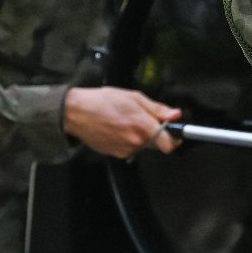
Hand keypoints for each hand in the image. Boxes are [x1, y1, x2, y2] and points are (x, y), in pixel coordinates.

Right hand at [63, 86, 180, 159]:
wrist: (76, 112)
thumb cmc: (102, 101)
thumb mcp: (134, 98)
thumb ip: (157, 109)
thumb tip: (175, 114)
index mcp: (143, 127)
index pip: (169, 144)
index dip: (175, 138)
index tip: (175, 132)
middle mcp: (135, 142)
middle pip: (156, 144)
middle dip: (155, 133)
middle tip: (143, 119)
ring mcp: (124, 150)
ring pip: (142, 146)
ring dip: (139, 136)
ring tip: (125, 121)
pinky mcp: (114, 154)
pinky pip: (129, 149)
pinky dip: (127, 140)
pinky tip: (117, 128)